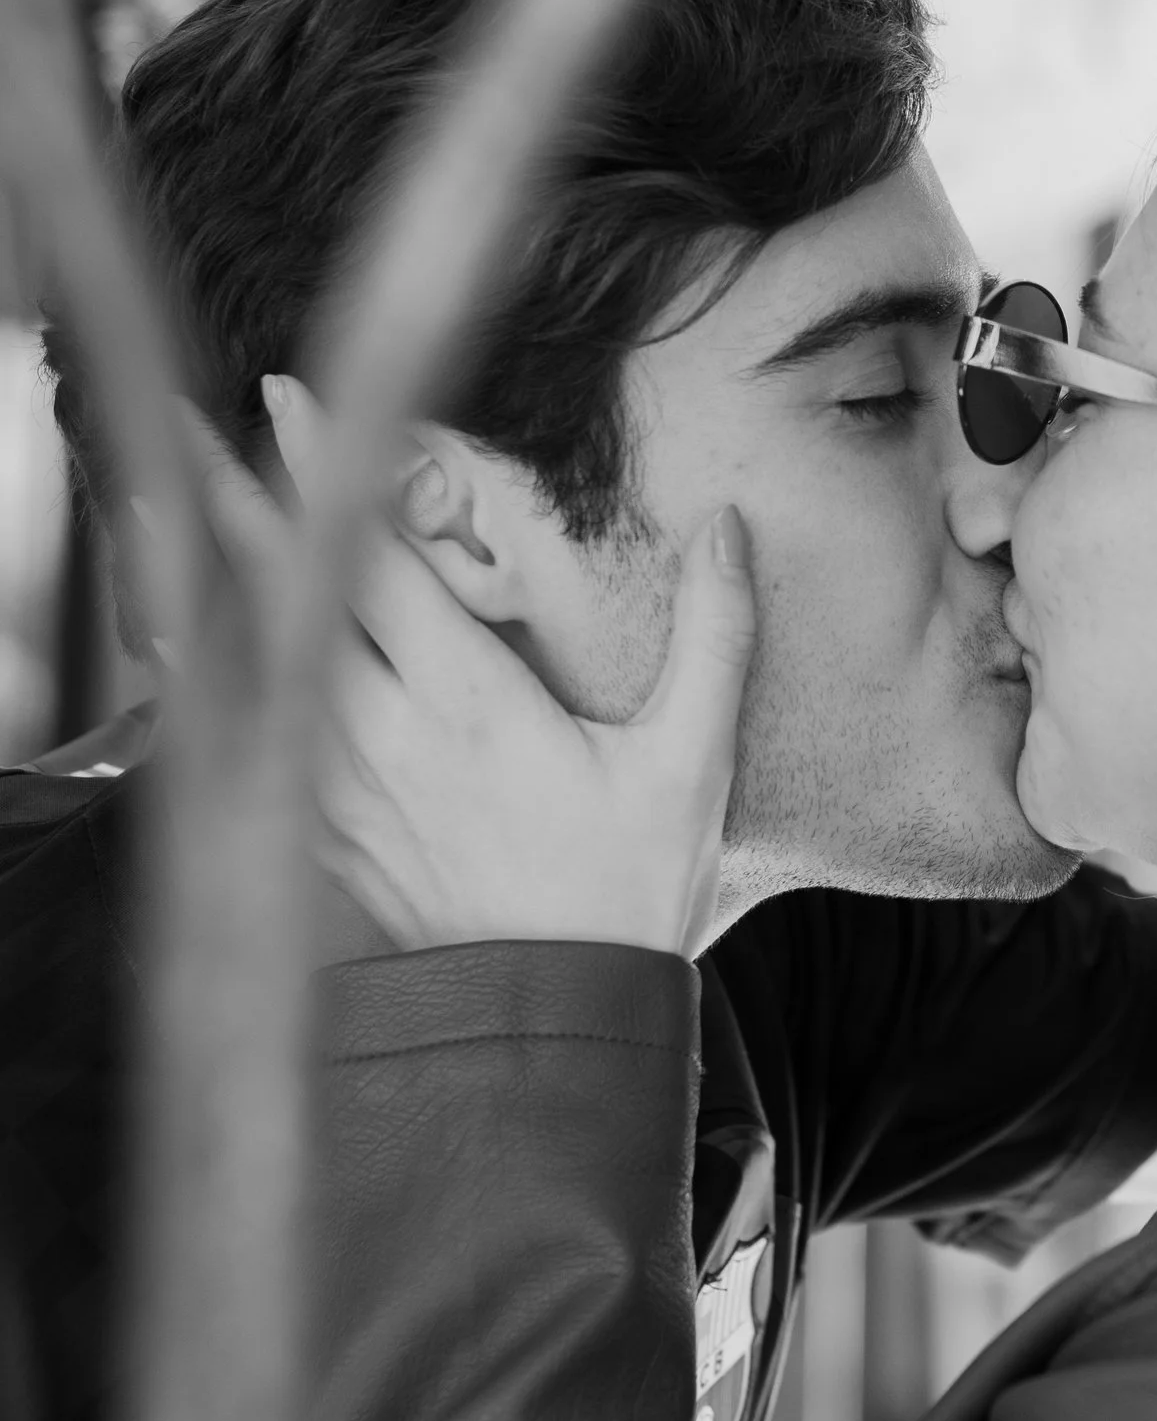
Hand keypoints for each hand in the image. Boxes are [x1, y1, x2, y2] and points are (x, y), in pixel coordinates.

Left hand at [197, 386, 752, 959]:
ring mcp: (340, 790)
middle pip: (286, 595)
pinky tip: (188, 646)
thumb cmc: (629, 891)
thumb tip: (728, 527)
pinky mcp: (322, 835)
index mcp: (468, 702)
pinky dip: (211, 677)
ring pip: (252, 660)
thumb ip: (714, 637)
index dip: (327, 469)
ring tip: (164, 506)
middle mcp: (384, 736)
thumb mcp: (690, 763)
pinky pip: (249, 736)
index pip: (374, 557)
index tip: (285, 396)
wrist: (554, 1024)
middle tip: (184, 420)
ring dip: (208, 578)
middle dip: (235, 501)